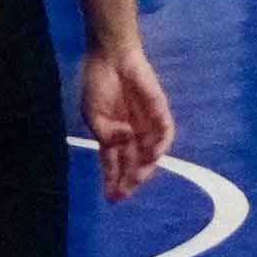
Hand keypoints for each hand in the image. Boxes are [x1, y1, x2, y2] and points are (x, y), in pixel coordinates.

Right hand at [82, 43, 173, 201]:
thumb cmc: (98, 83)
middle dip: (129, 180)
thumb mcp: (93, 115)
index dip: (112, 181)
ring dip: (144, 167)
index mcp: (113, 135)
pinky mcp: (159, 110)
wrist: (111, 57)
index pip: (114, 164)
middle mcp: (131, 134)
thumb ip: (106, 134)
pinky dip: (160, 144)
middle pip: (133, 163)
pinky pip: (164, 132)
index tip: (111, 199)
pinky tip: (151, 153)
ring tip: (135, 178)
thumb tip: (123, 142)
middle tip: (123, 194)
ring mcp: (146, 123)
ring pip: (150, 153)